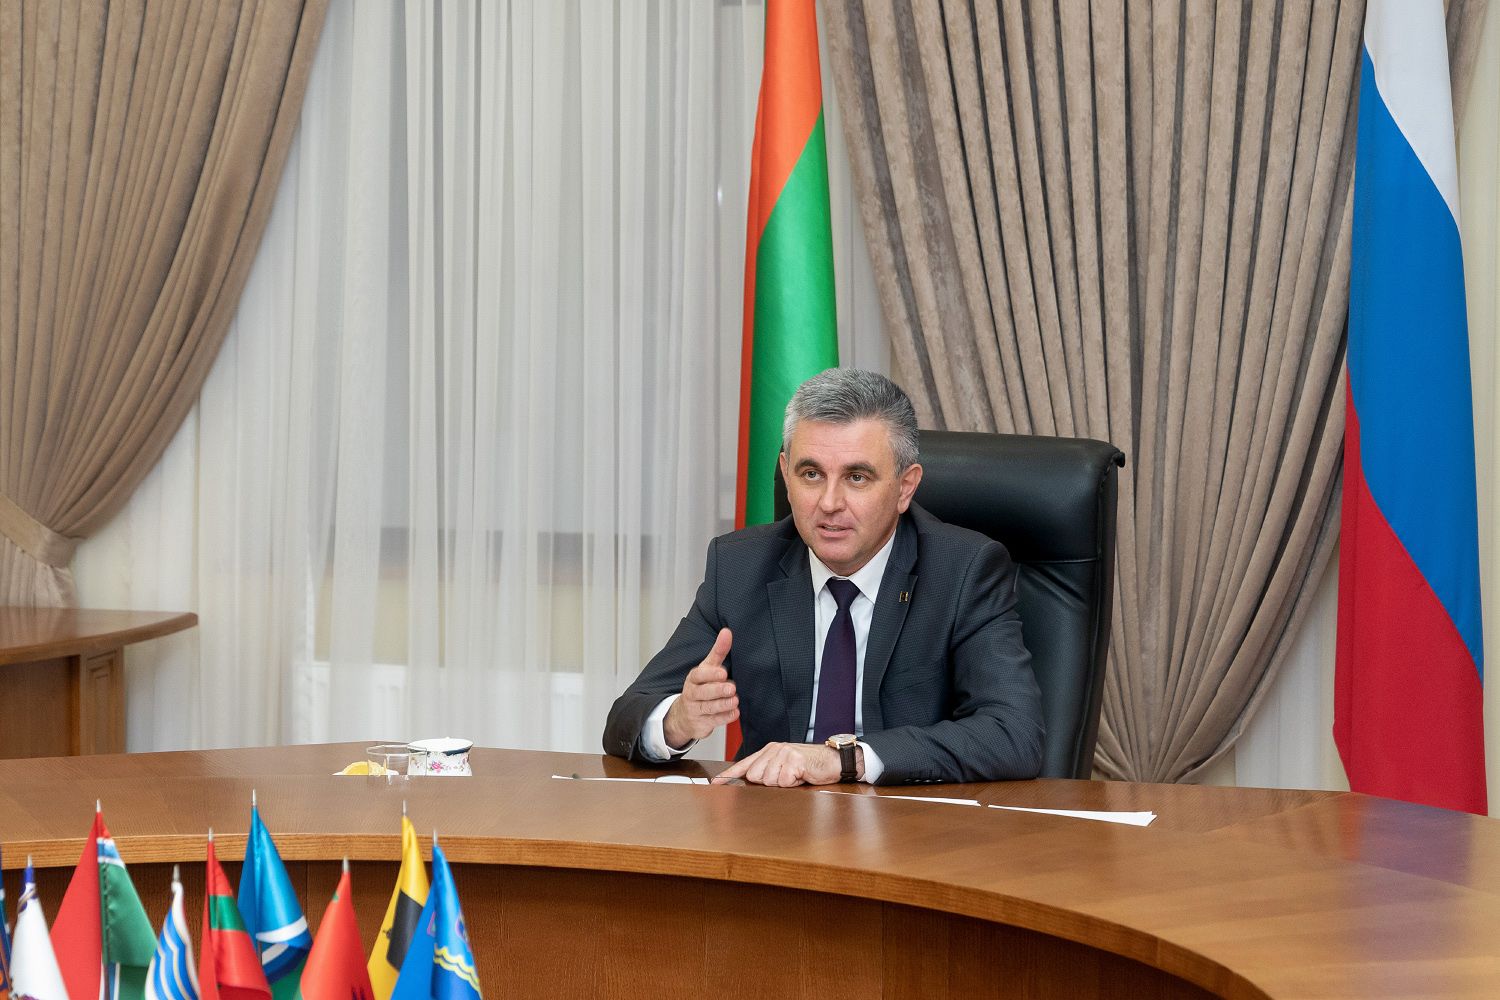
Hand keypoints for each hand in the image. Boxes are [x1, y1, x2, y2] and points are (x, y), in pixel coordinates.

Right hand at [662, 628, 737, 748]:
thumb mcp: (708, 668)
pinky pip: (713, 721)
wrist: (685, 715)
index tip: (723, 673)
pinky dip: (725, 717)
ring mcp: (695, 710)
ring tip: (735, 701)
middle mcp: (692, 694)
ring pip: (708, 708)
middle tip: (731, 688)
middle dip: (717, 690)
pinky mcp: (702, 723)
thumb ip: (718, 651)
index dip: (710, 674)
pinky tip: (735, 713)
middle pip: (703, 692)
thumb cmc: (701, 686)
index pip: (699, 675)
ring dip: (723, 705)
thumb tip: (727, 631)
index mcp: (693, 678)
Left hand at [712, 742, 853, 786]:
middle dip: (770, 782)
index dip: (728, 775)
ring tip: (795, 775)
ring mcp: (784, 753)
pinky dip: (793, 782)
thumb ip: (768, 771)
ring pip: (769, 780)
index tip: (715, 783)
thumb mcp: (784, 766)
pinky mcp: (794, 760)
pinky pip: (784, 780)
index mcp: (769, 750)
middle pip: (756, 776)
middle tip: (787, 777)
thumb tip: (752, 780)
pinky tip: (801, 775)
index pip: (745, 764)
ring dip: (784, 783)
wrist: (832, 760)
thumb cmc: (808, 766)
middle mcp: (774, 749)